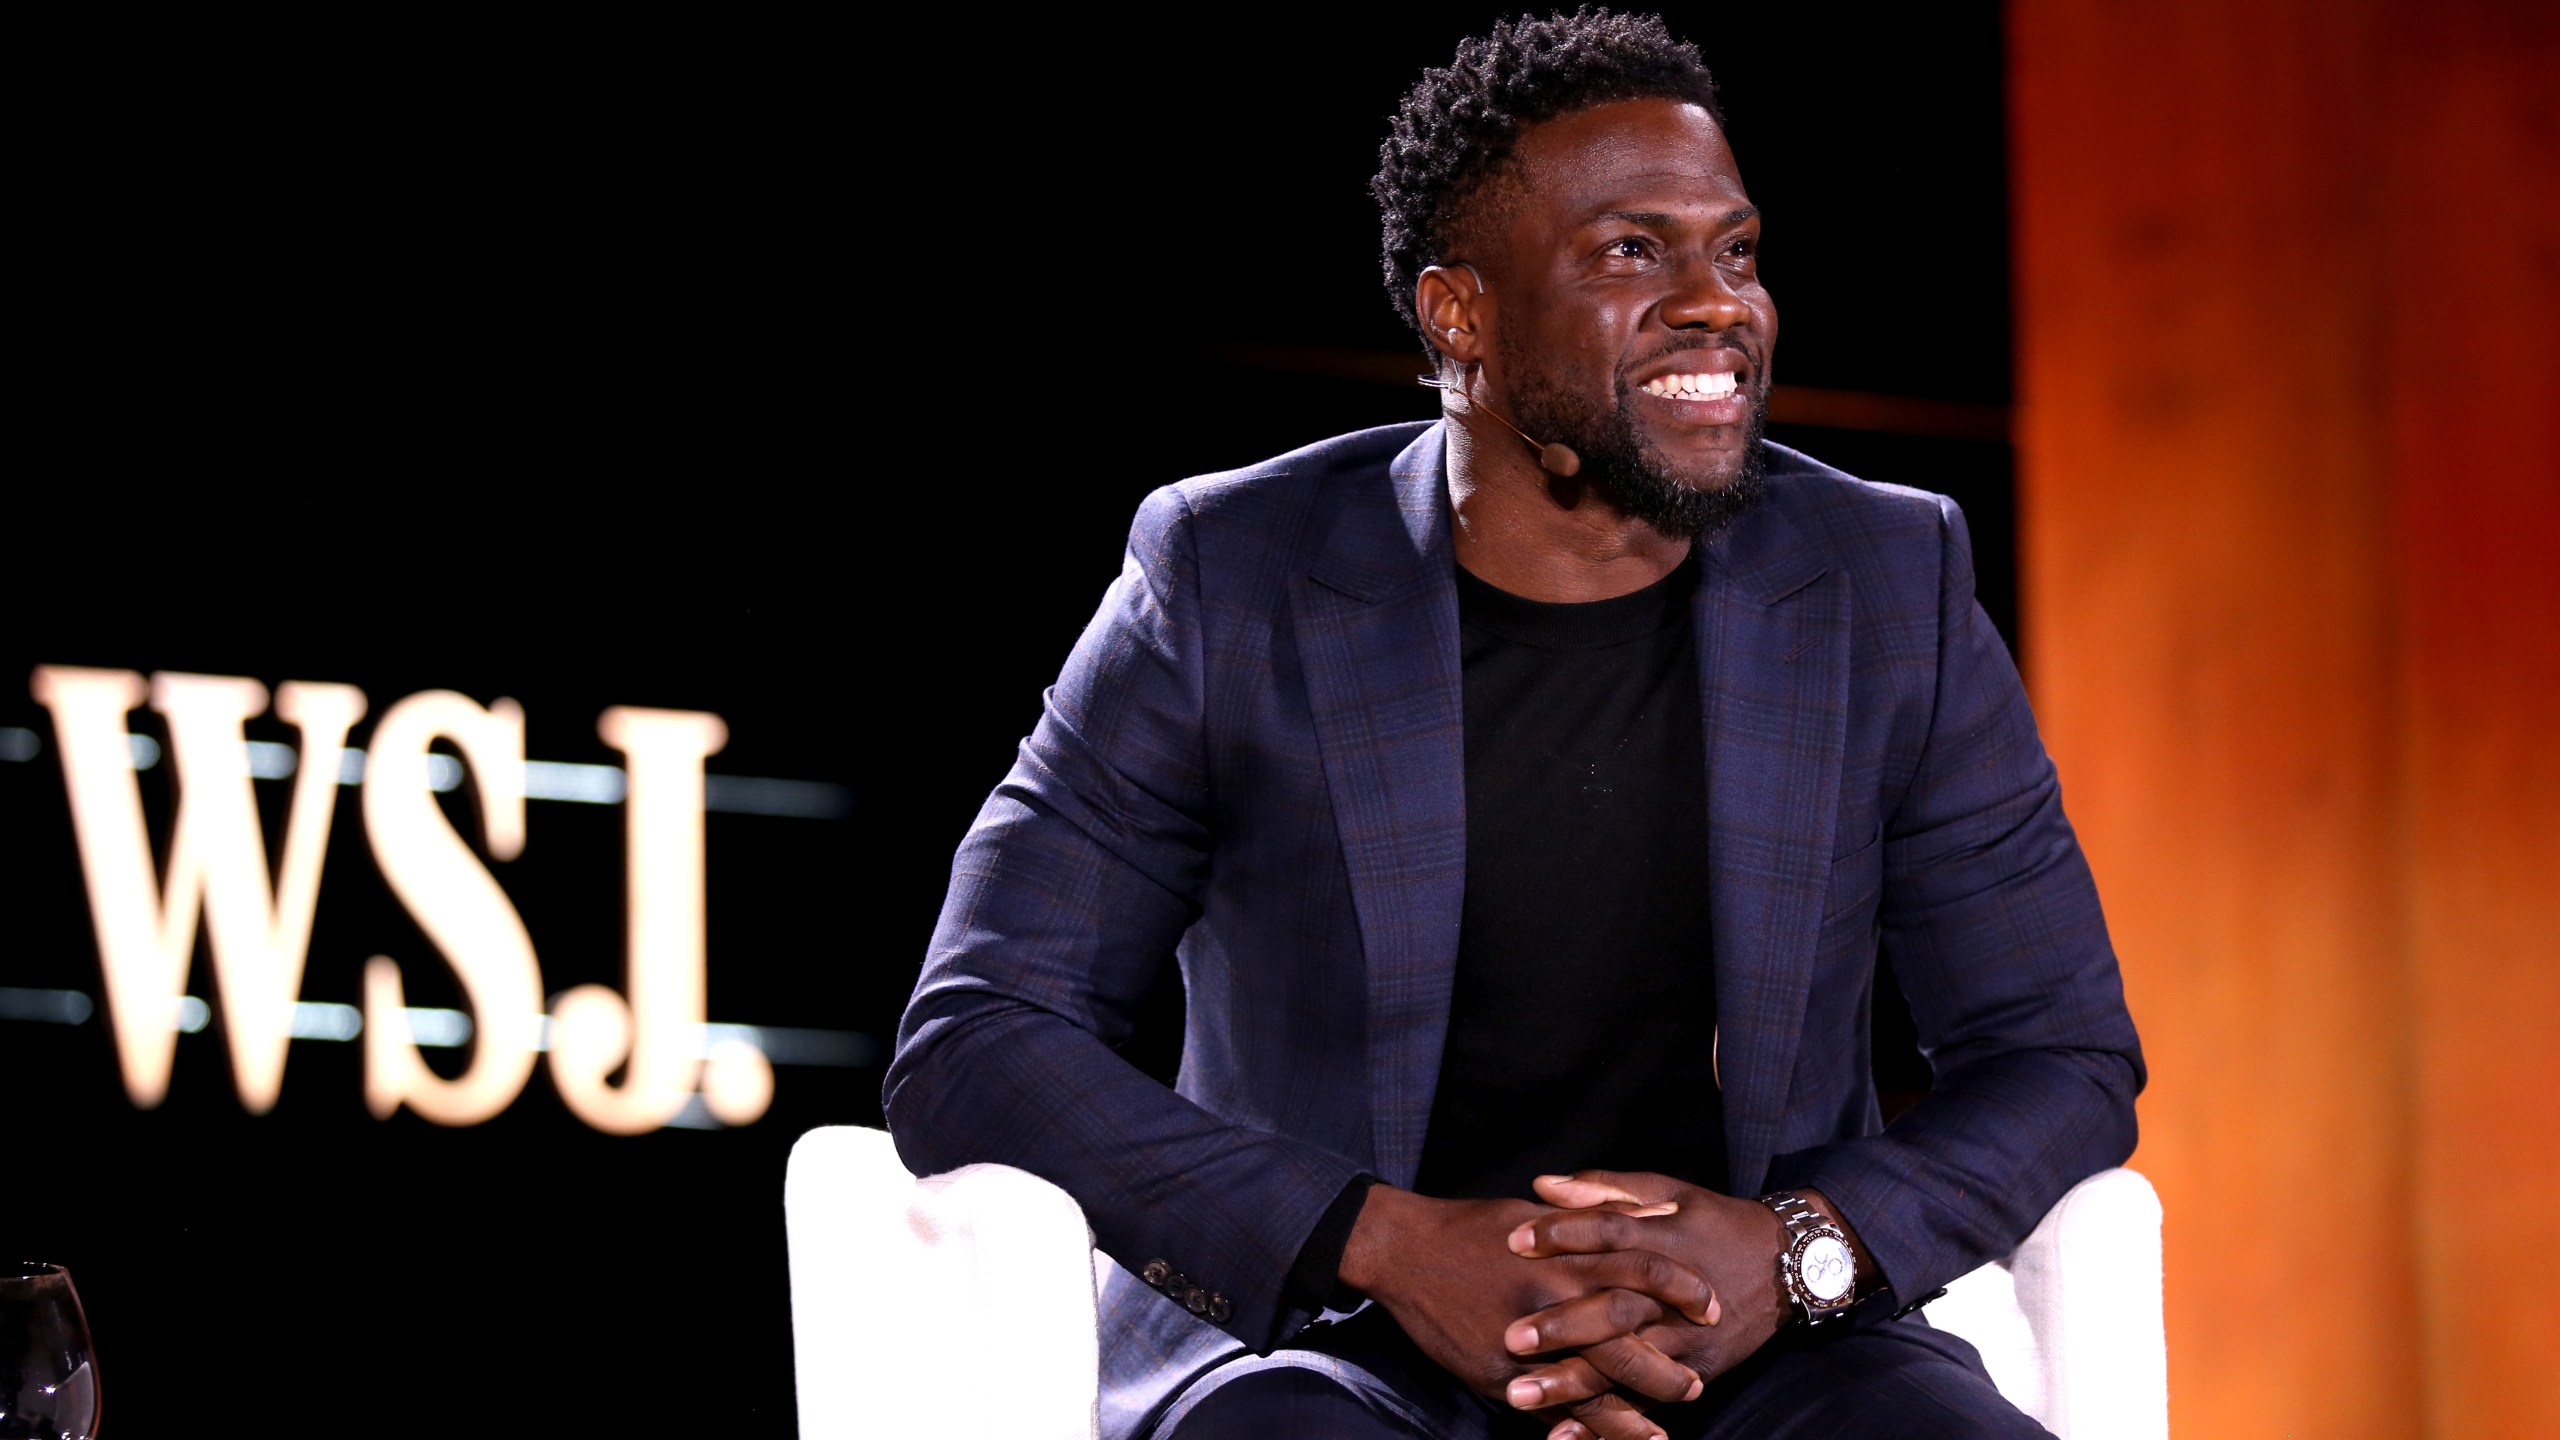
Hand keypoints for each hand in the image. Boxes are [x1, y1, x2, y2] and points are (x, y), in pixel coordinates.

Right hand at [1337, 1185, 1717, 1415]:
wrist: (1404, 1250)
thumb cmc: (1473, 1227)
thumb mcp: (1534, 1215)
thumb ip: (1587, 1222)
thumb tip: (1638, 1220)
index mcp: (1567, 1254)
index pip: (1643, 1272)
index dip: (1682, 1291)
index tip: (1710, 1306)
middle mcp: (1552, 1299)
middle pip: (1625, 1341)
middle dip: (1664, 1369)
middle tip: (1695, 1385)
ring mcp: (1524, 1344)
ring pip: (1591, 1387)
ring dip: (1631, 1412)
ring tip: (1663, 1431)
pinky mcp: (1497, 1374)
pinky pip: (1547, 1409)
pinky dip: (1580, 1429)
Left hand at [1498, 1171, 1813, 1438]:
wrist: (1787, 1267)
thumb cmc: (1714, 1223)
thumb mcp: (1668, 1192)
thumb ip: (1604, 1189)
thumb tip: (1542, 1185)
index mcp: (1663, 1239)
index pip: (1608, 1233)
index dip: (1562, 1234)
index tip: (1512, 1240)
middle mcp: (1671, 1294)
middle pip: (1615, 1310)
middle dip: (1563, 1325)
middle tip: (1510, 1336)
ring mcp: (1684, 1338)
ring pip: (1625, 1364)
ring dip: (1573, 1383)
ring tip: (1519, 1394)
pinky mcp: (1692, 1371)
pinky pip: (1645, 1400)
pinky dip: (1607, 1422)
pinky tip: (1562, 1435)